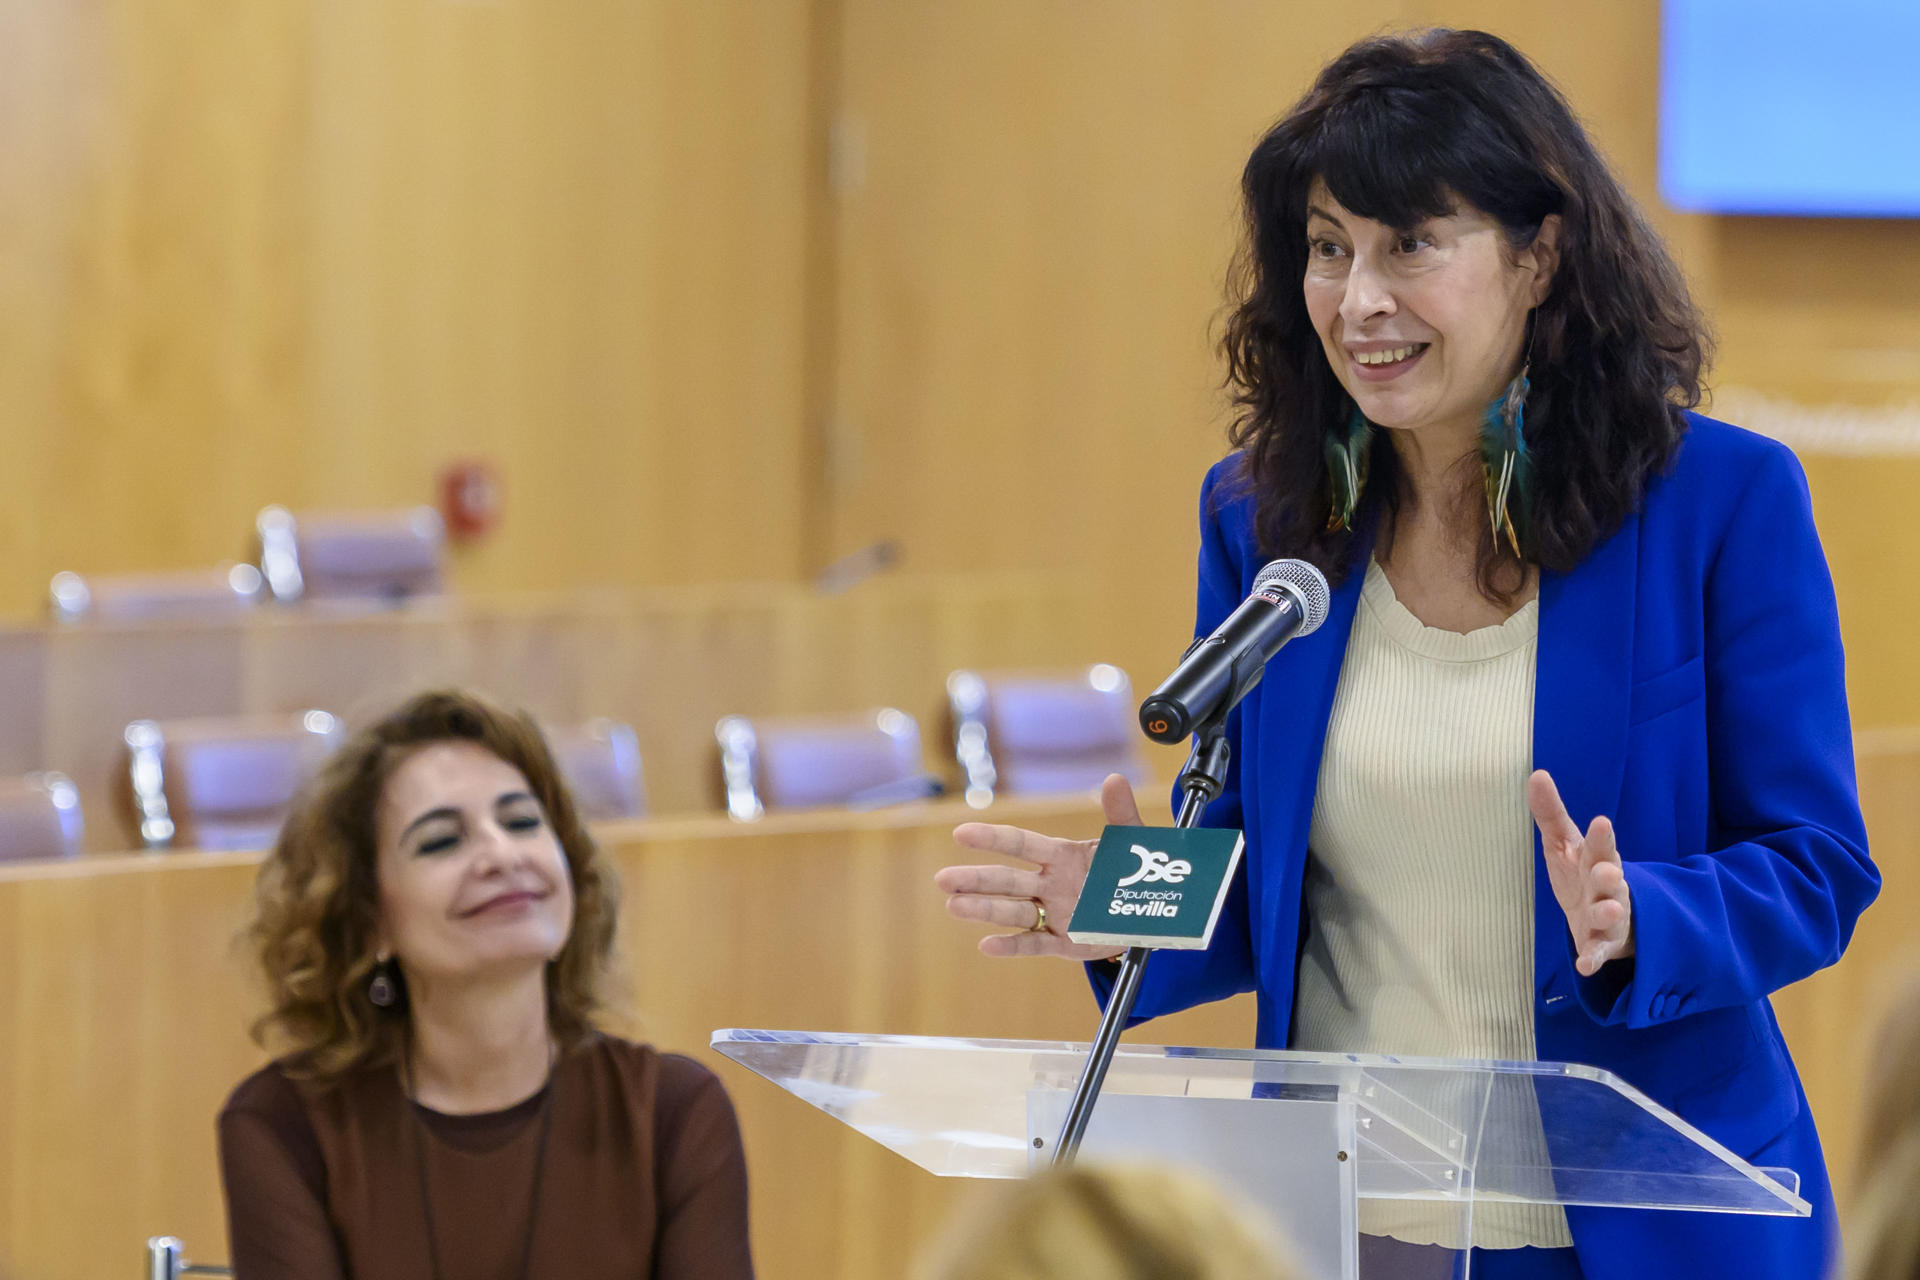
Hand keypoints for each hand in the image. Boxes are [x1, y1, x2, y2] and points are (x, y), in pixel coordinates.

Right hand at [934, 773, 1139, 961]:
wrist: (1151, 913)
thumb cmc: (1134, 871)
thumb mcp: (1132, 842)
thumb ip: (1121, 814)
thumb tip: (1114, 779)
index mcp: (1061, 856)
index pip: (1021, 844)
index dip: (992, 838)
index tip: (961, 833)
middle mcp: (1050, 884)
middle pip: (1007, 880)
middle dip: (975, 879)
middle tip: (943, 879)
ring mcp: (1054, 914)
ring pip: (1013, 911)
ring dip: (984, 909)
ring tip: (954, 906)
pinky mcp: (1064, 943)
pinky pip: (1035, 944)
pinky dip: (1012, 946)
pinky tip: (987, 945)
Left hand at [1528, 769, 1633, 976]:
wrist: (1602, 917)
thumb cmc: (1580, 872)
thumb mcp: (1563, 842)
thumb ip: (1550, 812)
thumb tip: (1537, 774)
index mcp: (1597, 859)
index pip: (1600, 845)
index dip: (1602, 837)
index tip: (1601, 822)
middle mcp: (1607, 887)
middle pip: (1611, 879)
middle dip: (1610, 875)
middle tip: (1608, 871)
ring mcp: (1607, 917)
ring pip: (1611, 915)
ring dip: (1609, 914)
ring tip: (1609, 910)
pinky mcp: (1600, 944)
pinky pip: (1598, 952)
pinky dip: (1593, 958)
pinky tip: (1585, 966)